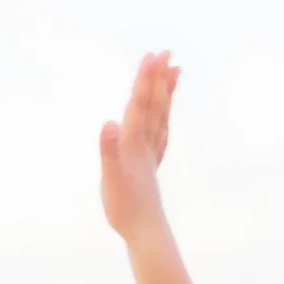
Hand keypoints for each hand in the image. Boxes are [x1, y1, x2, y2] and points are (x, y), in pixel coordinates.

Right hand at [99, 51, 178, 240]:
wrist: (145, 231)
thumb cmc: (125, 207)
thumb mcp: (110, 178)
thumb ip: (109, 150)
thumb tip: (108, 124)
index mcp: (134, 143)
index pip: (140, 104)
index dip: (145, 79)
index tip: (152, 56)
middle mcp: (145, 144)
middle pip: (154, 105)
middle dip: (158, 78)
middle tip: (166, 53)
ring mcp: (150, 154)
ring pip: (161, 116)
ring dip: (166, 93)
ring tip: (174, 73)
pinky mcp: (150, 165)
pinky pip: (160, 133)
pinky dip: (163, 118)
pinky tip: (164, 116)